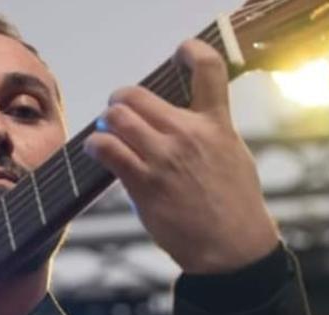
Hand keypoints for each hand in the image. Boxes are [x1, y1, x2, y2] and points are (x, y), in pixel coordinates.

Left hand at [82, 39, 278, 273]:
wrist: (231, 247)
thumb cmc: (234, 204)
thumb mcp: (233, 154)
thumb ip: (209, 130)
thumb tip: (183, 119)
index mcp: (216, 123)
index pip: (208, 69)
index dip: (190, 52)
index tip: (180, 54)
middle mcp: (188, 134)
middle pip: (138, 94)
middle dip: (121, 100)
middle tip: (119, 111)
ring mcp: (164, 158)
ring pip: (117, 117)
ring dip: (106, 122)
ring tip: (107, 132)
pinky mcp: (144, 184)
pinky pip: (107, 150)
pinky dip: (95, 145)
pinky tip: (96, 150)